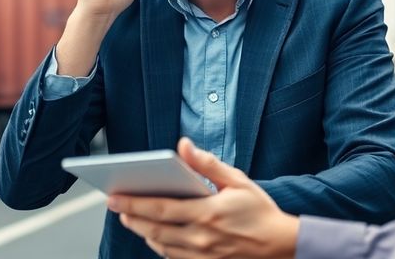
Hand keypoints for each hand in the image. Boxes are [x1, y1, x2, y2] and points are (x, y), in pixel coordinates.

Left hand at [108, 138, 299, 258]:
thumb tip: (183, 146)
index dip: (133, 203)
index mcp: (208, 213)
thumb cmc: (258, 210)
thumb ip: (207, 164)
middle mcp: (201, 237)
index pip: (160, 208)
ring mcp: (202, 255)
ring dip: (141, 232)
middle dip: (130, 217)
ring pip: (160, 245)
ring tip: (130, 218)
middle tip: (114, 205)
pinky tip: (153, 234)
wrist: (280, 245)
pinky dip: (159, 245)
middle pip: (154, 229)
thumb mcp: (237, 180)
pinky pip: (173, 257)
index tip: (115, 196)